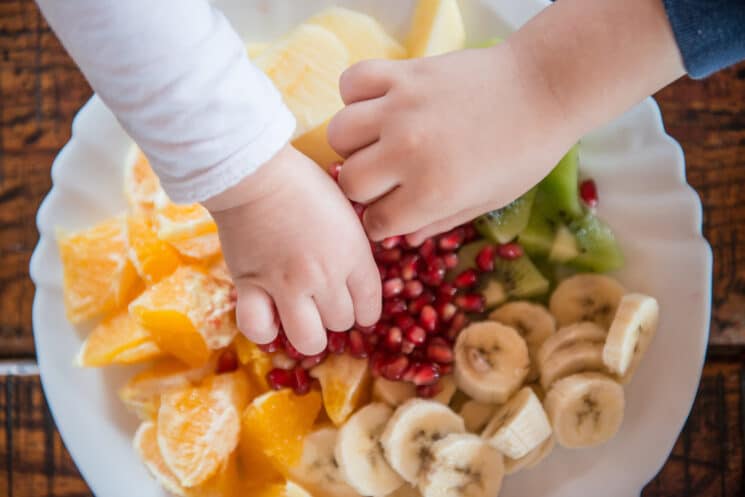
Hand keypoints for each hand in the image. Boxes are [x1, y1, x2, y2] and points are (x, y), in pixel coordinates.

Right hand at [204, 144, 380, 354]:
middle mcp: (325, 277)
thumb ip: (354, 244)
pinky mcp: (251, 286)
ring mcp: (287, 285)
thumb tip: (357, 271)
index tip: (357, 307)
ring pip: (309, 340)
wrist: (256, 171)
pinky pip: (260, 330)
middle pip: (341, 322)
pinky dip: (265, 329)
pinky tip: (269, 318)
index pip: (370, 306)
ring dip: (309, 333)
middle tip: (325, 302)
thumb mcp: (346, 209)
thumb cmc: (303, 181)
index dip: (365, 311)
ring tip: (303, 318)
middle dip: (337, 314)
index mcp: (353, 254)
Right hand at [327, 45, 576, 244]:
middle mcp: (407, 152)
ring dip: (353, 146)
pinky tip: (377, 106)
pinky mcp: (403, 73)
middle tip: (384, 181)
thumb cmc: (524, 153)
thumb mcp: (487, 202)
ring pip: (338, 134)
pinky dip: (356, 96)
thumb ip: (439, 223)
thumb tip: (403, 240)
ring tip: (376, 143)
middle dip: (364, 191)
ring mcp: (400, 108)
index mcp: (431, 192)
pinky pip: (352, 83)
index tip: (391, 214)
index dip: (383, 224)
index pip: (376, 222)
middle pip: (350, 183)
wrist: (544, 89)